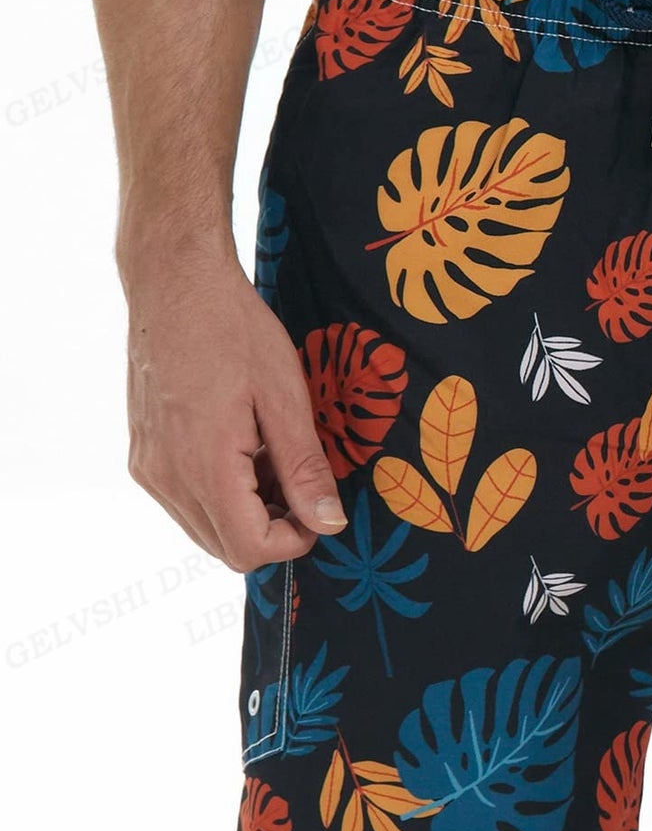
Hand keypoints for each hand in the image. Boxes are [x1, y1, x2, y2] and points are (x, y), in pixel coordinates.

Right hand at [122, 239, 346, 571]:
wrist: (174, 281)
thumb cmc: (233, 328)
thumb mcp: (285, 396)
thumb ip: (304, 467)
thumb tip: (329, 522)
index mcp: (202, 465)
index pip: (249, 549)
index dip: (295, 541)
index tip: (321, 509)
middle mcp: (165, 476)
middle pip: (225, 547)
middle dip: (273, 529)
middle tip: (304, 483)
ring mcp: (148, 466)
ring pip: (205, 527)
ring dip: (248, 511)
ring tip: (274, 458)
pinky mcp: (143, 453)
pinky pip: (186, 500)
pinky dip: (222, 492)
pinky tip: (246, 448)